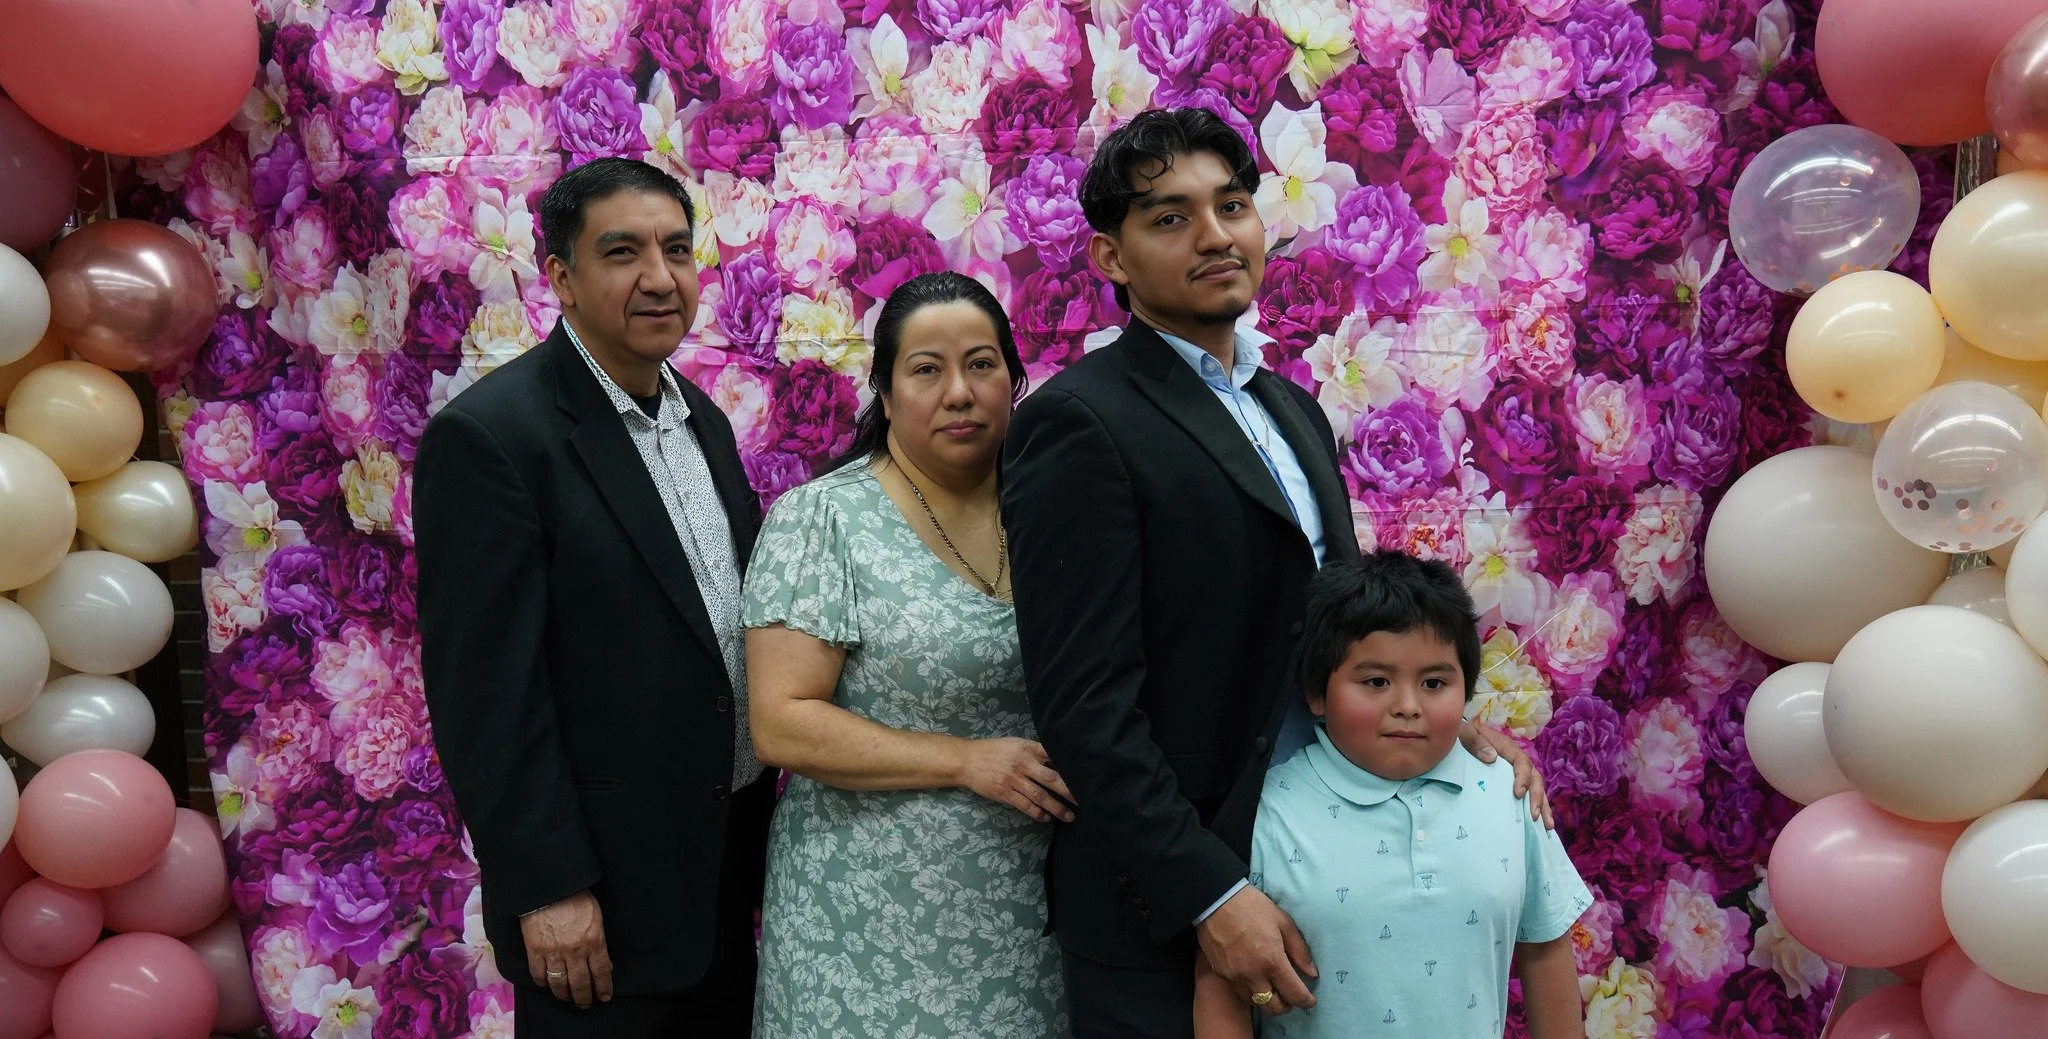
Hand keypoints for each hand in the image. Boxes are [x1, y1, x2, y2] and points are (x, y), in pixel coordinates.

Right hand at [520, 890, 612, 1007]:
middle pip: (580, 983)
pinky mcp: (535, 951)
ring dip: (564, 995)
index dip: (603, 988)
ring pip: (559, 984)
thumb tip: (603, 963)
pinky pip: (539, 974)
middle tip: (585, 1003)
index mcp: (593, 941)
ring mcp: (553, 953)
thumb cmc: (576, 897)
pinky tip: (547, 985)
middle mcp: (575, 951)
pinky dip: (543, 983)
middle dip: (584, 997)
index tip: (604, 996)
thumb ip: (599, 941)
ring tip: (567, 998)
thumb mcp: (596, 917)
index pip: (601, 972)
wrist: (549, 887)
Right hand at [955, 737, 1075, 821]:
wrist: (967, 761)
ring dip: (1056, 808)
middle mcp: (1022, 764)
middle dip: (1068, 792)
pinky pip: (1025, 806)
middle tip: (1082, 801)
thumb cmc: (993, 751)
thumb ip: (1034, 751)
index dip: (1068, 767)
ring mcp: (1013, 780)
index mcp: (1026, 748)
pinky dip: (1037, 813)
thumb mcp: (1014, 744)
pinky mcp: (1004, 794)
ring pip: (1040, 796)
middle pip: (1051, 779)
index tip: (1082, 777)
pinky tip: (1046, 818)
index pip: (1053, 756)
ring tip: (1068, 816)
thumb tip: (1055, 762)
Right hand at [1194, 885, 1315, 1015]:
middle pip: (1274, 1008)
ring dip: (1267, 1000)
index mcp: (1272, 961)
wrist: (1216, 900)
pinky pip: (1240, 991)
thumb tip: (1312, 973)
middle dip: (1286, 1005)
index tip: (1310, 1000)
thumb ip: (1299, 950)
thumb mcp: (1283, 922)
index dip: (1306, 1001)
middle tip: (1290, 995)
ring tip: (1272, 987)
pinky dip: (1251, 991)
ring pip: (1256, 1003)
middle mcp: (1253, 975)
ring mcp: (1235, 977)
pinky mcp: (1221, 974)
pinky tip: (1254, 978)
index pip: (1294, 995)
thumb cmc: (1253, 907)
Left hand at [1460, 720, 1552, 828]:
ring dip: (1543, 806)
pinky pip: (1529, 793)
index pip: (1522, 763)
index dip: (1523, 778)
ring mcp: (1517, 771)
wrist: (1460, 734)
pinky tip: (1539, 824)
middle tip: (1535, 815)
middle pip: (1534, 778)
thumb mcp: (1467, 734)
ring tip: (1547, 825)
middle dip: (1537, 797)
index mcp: (1507, 748)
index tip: (1518, 794)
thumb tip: (1491, 757)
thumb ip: (1476, 743)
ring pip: (1536, 788)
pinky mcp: (1513, 781)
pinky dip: (1536, 807)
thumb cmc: (1464, 734)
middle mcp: (1517, 760)